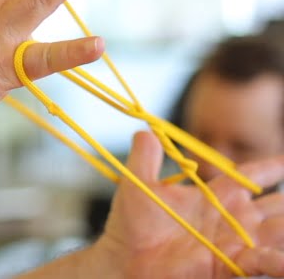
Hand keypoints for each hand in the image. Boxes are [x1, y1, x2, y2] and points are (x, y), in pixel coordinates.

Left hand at [100, 131, 283, 277]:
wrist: (125, 261)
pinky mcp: (234, 266)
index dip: (274, 165)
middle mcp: (234, 218)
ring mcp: (237, 243)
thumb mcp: (138, 185)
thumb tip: (145, 130)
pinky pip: (268, 263)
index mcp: (216, 194)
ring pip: (281, 231)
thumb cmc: (131, 225)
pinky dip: (280, 262)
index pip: (254, 175)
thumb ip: (145, 157)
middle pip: (279, 204)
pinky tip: (282, 261)